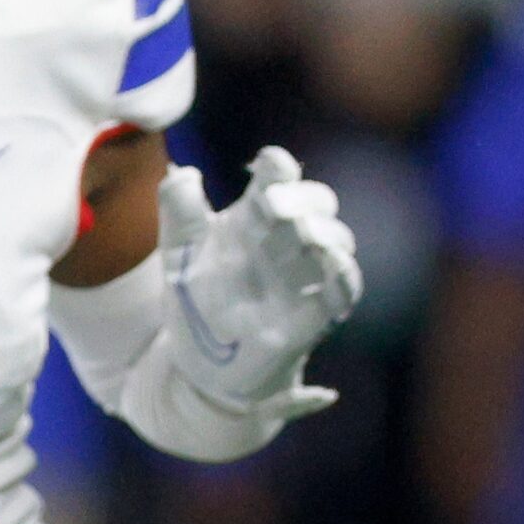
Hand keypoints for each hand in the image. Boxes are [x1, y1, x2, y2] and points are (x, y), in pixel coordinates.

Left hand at [160, 146, 361, 418]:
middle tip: (274, 205)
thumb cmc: (194, 295)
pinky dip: (345, 278)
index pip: (276, 180)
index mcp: (251, 218)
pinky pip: (342, 294)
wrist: (198, 360)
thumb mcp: (177, 251)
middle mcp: (282, 242)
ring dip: (326, 234)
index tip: (270, 164)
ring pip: (336, 243)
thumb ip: (178, 211)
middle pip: (316, 204)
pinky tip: (336, 267)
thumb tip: (184, 171)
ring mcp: (300, 278)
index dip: (278, 167)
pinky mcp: (310, 317)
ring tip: (304, 234)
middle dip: (304, 198)